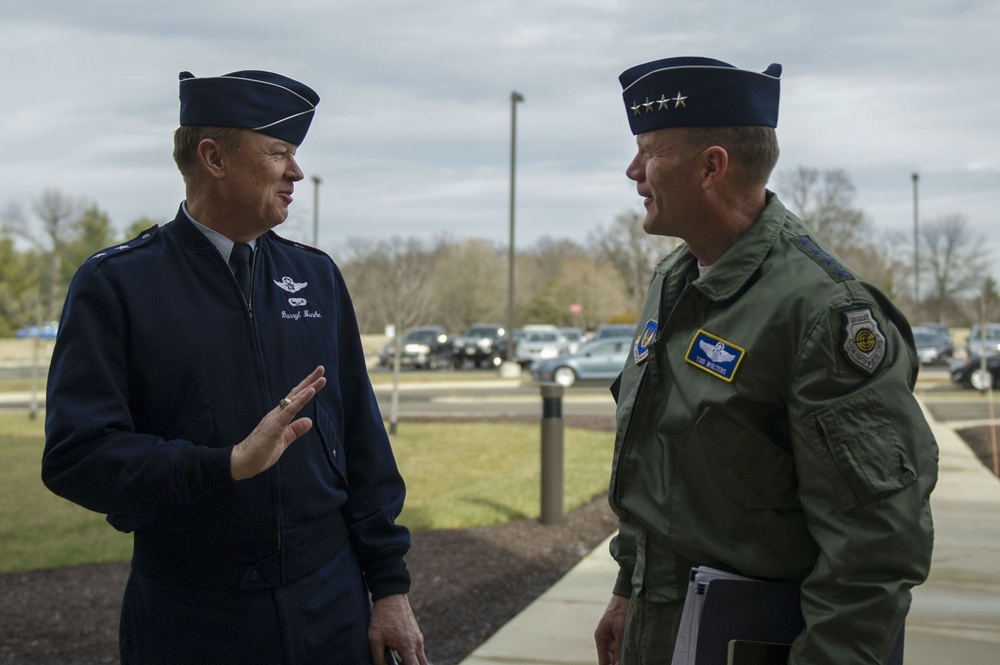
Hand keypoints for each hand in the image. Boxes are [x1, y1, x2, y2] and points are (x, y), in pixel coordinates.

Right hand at [230, 366, 326, 480]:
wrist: (241, 463)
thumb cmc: (260, 453)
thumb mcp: (283, 441)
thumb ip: (295, 430)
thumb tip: (309, 421)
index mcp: (279, 417)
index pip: (295, 399)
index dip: (307, 388)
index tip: (319, 378)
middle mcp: (277, 414)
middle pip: (295, 394)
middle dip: (310, 381)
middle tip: (321, 368)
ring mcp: (275, 419)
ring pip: (294, 400)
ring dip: (308, 388)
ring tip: (321, 378)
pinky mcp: (274, 427)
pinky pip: (289, 411)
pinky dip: (301, 401)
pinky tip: (310, 392)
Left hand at [369, 594, 426, 664]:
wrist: (391, 596)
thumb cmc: (382, 617)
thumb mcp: (375, 639)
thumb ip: (379, 658)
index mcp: (407, 646)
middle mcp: (417, 642)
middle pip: (422, 664)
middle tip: (400, 664)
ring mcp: (418, 637)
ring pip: (420, 657)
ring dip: (412, 662)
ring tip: (398, 660)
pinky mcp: (417, 633)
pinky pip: (418, 649)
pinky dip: (412, 655)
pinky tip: (399, 653)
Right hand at [595, 594, 628, 664]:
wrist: (626, 594)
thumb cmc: (621, 609)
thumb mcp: (621, 630)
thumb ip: (620, 649)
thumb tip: (619, 664)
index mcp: (601, 638)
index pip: (603, 662)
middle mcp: (605, 640)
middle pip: (610, 660)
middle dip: (619, 663)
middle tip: (631, 662)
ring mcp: (612, 638)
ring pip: (617, 655)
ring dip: (624, 659)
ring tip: (633, 659)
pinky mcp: (620, 635)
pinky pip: (622, 649)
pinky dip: (627, 653)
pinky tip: (635, 655)